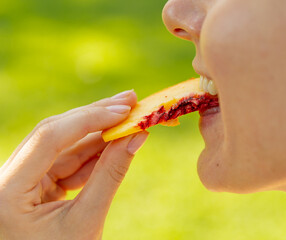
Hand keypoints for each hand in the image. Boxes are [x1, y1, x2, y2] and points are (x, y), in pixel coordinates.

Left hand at [0, 90, 148, 239]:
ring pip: (66, 144)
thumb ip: (111, 175)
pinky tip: (117, 140)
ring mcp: (24, 178)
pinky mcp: (39, 182)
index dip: (89, 120)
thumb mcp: (87, 221)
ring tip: (130, 117)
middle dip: (96, 116)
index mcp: (9, 191)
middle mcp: (11, 177)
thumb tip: (136, 137)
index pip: (49, 139)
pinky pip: (70, 160)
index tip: (124, 110)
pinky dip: (96, 151)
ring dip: (100, 131)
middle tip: (130, 100)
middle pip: (55, 133)